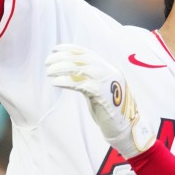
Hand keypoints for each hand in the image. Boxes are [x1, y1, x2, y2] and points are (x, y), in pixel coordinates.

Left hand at [45, 44, 154, 158]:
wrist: (126, 126)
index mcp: (108, 69)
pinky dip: (66, 81)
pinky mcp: (102, 94)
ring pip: (80, 68)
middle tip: (48, 61)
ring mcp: (106, 82)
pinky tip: (56, 82)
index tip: (55, 49)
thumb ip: (90, 79)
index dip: (69, 49)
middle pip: (81, 59)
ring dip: (62, 68)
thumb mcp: (100, 88)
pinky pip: (80, 84)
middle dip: (62, 57)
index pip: (86, 53)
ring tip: (49, 71)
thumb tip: (70, 72)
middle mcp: (108, 72)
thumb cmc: (110, 109)